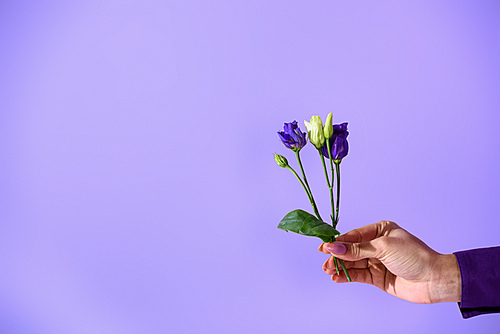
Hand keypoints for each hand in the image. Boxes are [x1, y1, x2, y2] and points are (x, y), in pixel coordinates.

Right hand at [318, 221, 460, 303]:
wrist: (434, 280)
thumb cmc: (415, 257)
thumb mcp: (384, 248)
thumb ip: (357, 250)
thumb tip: (335, 247)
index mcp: (381, 230)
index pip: (354, 235)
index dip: (339, 242)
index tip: (325, 247)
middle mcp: (377, 244)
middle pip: (351, 250)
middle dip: (338, 256)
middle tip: (326, 262)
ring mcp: (377, 261)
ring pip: (353, 263)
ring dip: (340, 266)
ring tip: (329, 271)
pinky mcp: (377, 277)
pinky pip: (358, 275)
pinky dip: (347, 276)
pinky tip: (337, 278)